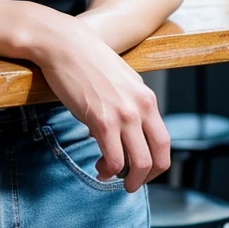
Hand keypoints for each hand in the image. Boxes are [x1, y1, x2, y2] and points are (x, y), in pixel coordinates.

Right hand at [35, 14, 169, 192]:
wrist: (64, 44)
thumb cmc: (86, 59)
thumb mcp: (119, 80)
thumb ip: (128, 104)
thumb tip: (120, 133)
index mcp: (147, 97)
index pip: (164, 142)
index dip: (156, 164)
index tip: (142, 171)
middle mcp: (141, 107)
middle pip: (158, 158)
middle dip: (145, 178)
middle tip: (130, 184)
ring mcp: (124, 115)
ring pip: (139, 164)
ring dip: (127, 179)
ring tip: (109, 175)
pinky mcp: (102, 120)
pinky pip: (114, 159)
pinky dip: (108, 170)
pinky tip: (98, 166)